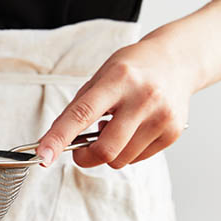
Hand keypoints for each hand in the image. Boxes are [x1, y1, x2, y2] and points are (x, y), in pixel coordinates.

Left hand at [36, 39, 191, 168]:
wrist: (177, 61)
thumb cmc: (133, 69)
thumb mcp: (102, 76)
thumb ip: (79, 108)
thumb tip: (57, 141)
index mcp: (118, 79)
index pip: (81, 114)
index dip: (59, 138)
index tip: (43, 155)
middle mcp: (143, 98)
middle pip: (105, 149)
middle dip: (86, 157)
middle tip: (81, 149)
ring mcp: (161, 117)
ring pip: (121, 159)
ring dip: (110, 152)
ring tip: (116, 127)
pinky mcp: (173, 132)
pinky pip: (138, 158)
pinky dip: (128, 150)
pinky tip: (133, 129)